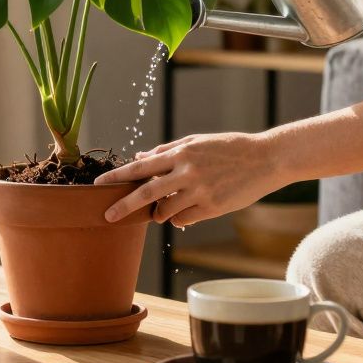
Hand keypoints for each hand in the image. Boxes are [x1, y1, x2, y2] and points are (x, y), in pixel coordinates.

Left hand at [95, 132, 294, 226]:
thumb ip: (167, 151)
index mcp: (181, 153)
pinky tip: (187, 210)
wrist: (265, 159)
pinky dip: (179, 218)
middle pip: (146, 193)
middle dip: (123, 206)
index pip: (140, 167)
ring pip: (165, 211)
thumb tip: (139, 157)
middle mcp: (187, 172)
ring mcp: (200, 192)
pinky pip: (184, 220)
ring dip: (159, 213)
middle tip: (106, 216)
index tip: (97, 184)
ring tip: (165, 207)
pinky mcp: (213, 208)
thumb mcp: (197, 142)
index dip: (117, 176)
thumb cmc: (228, 148)